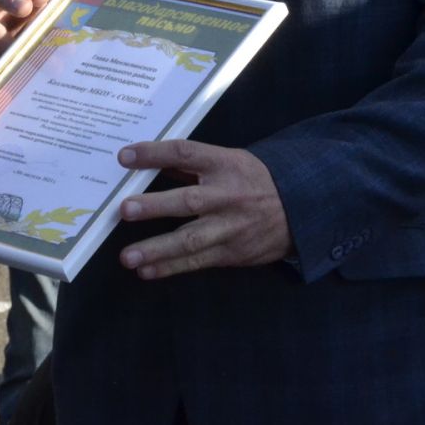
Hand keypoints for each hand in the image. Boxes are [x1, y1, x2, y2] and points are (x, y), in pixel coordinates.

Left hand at [113, 140, 293, 278]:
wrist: (299, 211)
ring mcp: (229, 227)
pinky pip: (197, 262)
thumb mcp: (229, 161)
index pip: (185, 154)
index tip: (125, 157)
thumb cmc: (255, 181)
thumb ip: (190, 165)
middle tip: (125, 210)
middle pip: (188, 201)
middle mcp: (226, 196)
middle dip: (155, 206)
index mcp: (224, 164)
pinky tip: (146, 271)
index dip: (155, 153)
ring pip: (191, 240)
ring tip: (127, 257)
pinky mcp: (231, 253)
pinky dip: (170, 268)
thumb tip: (149, 164)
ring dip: (157, 249)